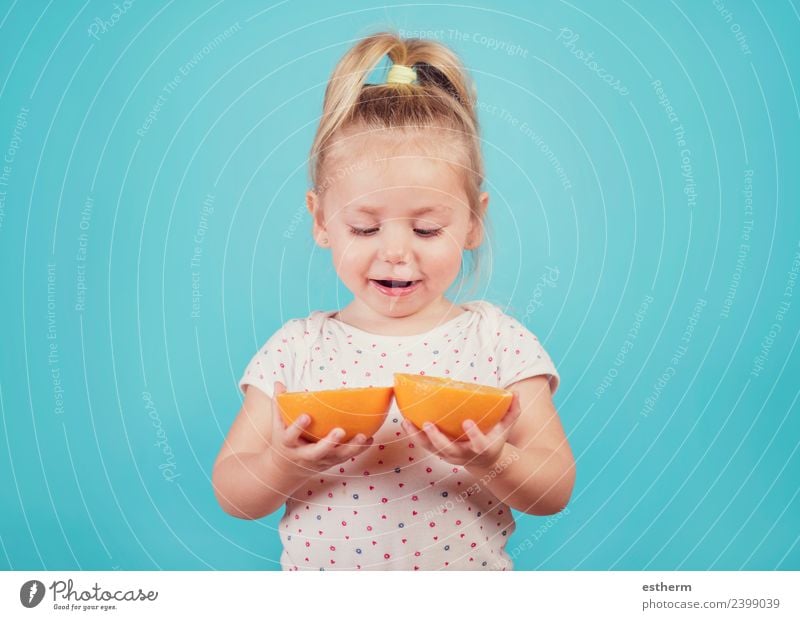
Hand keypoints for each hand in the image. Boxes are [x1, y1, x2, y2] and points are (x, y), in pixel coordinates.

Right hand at [269, 381, 374, 475]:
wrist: (286, 469)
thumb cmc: (284, 441)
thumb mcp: (278, 425)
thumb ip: (278, 404)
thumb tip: (279, 383)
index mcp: (288, 444)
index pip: (291, 436)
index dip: (297, 427)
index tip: (306, 416)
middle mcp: (304, 455)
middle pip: (317, 451)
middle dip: (329, 443)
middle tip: (340, 431)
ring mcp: (319, 461)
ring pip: (336, 457)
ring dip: (351, 448)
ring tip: (363, 436)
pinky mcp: (331, 463)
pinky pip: (346, 457)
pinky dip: (359, 450)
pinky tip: (369, 439)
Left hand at [400, 391, 521, 469]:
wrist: (485, 463)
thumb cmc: (495, 439)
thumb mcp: (506, 427)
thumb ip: (512, 410)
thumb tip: (515, 392)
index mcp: (483, 449)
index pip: (479, 445)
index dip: (473, 435)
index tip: (467, 422)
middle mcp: (464, 455)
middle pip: (449, 450)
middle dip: (437, 438)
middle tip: (427, 424)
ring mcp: (450, 456)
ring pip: (432, 449)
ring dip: (418, 437)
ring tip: (407, 422)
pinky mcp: (439, 453)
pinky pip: (424, 446)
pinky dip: (413, 435)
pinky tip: (404, 422)